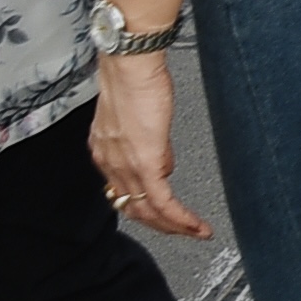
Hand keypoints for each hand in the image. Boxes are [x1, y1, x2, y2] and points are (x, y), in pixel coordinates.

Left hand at [90, 49, 209, 242]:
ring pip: (148, 211)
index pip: (122, 192)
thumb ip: (146, 141)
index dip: (143, 206)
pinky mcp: (146, 163)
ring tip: (194, 232)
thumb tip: (162, 160)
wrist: (131, 67)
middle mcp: (109, 164)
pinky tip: (195, 226)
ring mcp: (125, 166)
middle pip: (133, 209)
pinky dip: (181, 219)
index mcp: (104, 152)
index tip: (162, 214)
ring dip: (173, 227)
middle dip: (160, 226)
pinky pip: (164, 202)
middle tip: (182, 232)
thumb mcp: (137, 116)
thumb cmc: (134, 79)